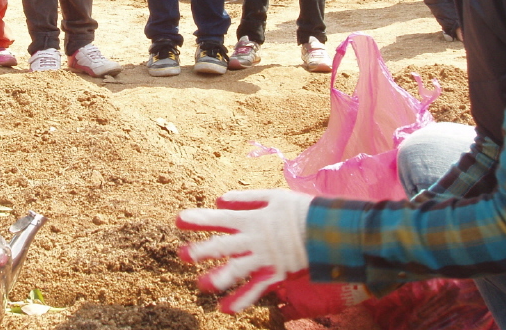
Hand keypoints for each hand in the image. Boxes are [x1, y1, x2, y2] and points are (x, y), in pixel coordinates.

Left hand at [176, 188, 312, 313]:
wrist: (327, 230)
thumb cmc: (299, 209)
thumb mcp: (272, 196)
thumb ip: (244, 199)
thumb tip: (219, 200)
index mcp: (251, 219)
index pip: (219, 219)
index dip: (199, 219)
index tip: (178, 220)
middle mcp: (253, 241)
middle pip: (223, 247)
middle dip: (201, 251)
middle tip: (181, 255)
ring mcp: (264, 260)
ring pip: (236, 271)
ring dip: (217, 278)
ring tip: (200, 285)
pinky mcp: (275, 275)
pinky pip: (256, 291)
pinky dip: (241, 301)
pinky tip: (225, 310)